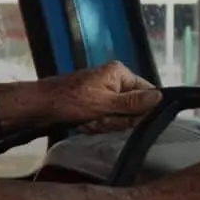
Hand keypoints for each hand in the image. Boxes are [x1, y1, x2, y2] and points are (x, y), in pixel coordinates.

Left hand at [26, 61, 161, 133]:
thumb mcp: (105, 103)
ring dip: (104, 124)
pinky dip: (95, 126)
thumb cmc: (70, 101)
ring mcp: (103, 94)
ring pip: (118, 118)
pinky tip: (83, 124)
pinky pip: (105, 121)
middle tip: (100, 118)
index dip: (140, 110)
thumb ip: (134, 102)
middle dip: (116, 119)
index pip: (147, 93)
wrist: (40, 107)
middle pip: (133, 109)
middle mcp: (113, 82)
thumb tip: (160, 97)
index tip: (128, 119)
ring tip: (88, 121)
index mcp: (119, 74)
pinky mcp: (94, 106)